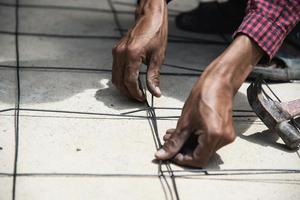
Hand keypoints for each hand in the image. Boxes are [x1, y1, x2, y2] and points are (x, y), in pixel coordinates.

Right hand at [112, 0, 167, 100]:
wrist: (149, 18)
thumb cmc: (156, 34)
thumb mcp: (158, 57)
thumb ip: (154, 77)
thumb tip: (155, 93)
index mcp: (131, 55)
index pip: (129, 81)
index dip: (135, 93)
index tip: (142, 98)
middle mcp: (120, 53)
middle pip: (119, 81)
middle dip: (128, 92)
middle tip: (139, 97)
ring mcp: (116, 52)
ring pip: (115, 77)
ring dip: (124, 87)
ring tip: (136, 91)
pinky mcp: (116, 51)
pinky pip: (115, 70)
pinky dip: (121, 78)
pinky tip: (131, 81)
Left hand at [155, 35, 263, 166]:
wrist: (219, 81)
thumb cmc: (203, 94)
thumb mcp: (184, 121)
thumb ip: (174, 141)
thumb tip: (162, 154)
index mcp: (214, 136)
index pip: (197, 160)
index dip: (182, 159)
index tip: (170, 154)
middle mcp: (223, 139)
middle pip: (200, 155)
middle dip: (182, 149)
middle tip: (168, 141)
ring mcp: (226, 136)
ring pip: (203, 148)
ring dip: (187, 143)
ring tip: (173, 133)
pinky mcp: (225, 131)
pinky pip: (208, 141)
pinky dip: (195, 138)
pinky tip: (184, 131)